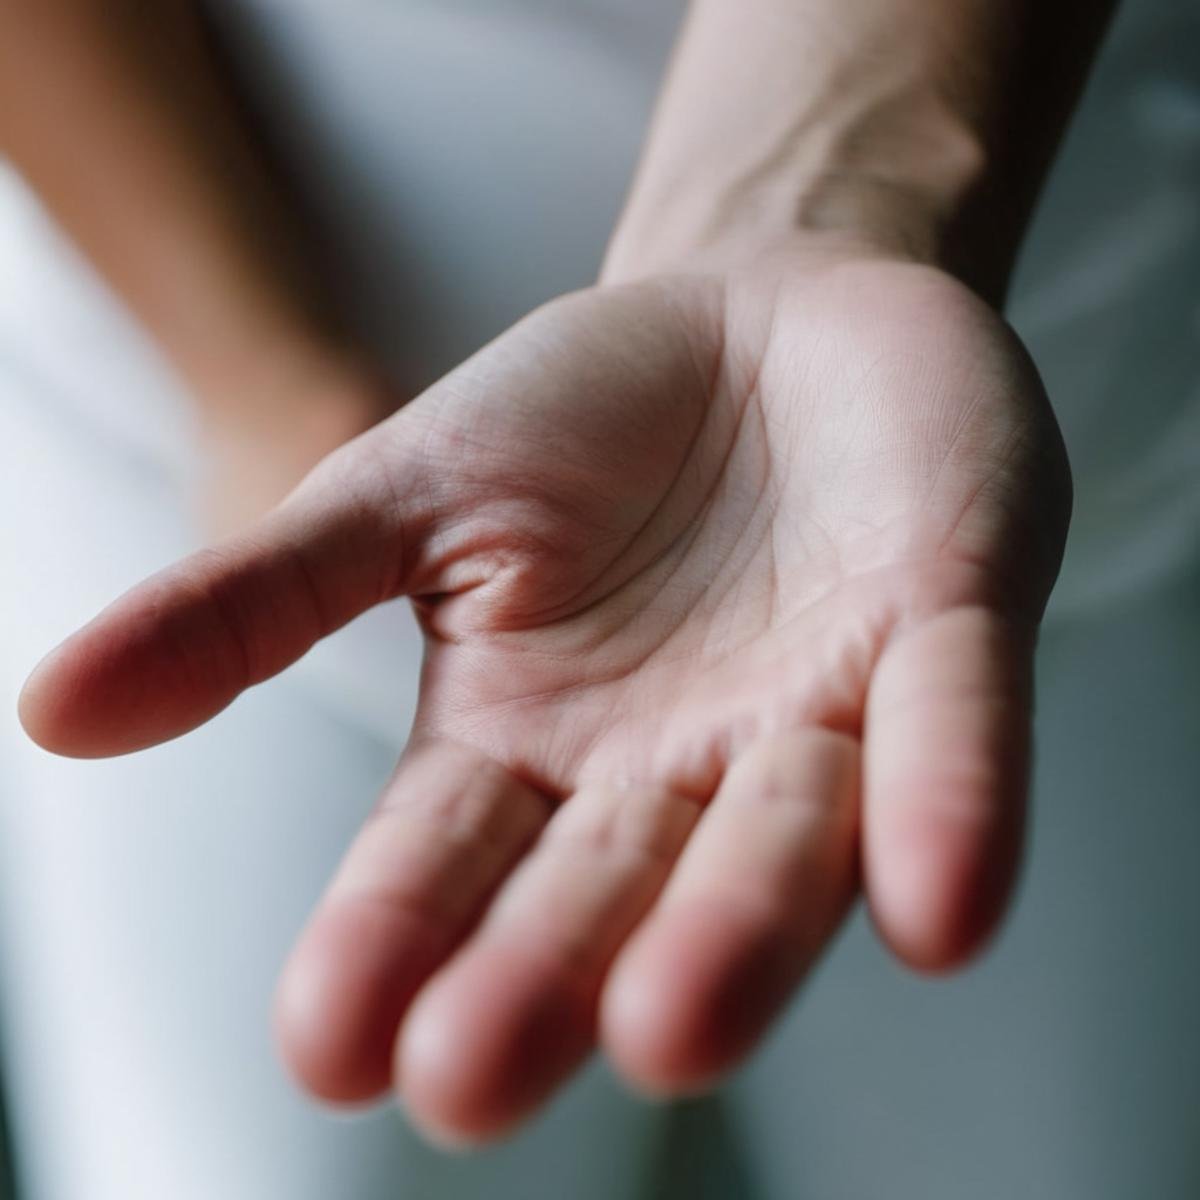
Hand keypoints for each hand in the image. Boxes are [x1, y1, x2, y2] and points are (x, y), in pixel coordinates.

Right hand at [19, 244, 1070, 1142]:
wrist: (762, 313)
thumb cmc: (582, 414)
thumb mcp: (404, 493)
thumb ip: (254, 603)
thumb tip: (54, 707)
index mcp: (531, 746)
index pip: (448, 866)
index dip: (390, 946)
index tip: (326, 1044)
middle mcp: (674, 770)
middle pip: (609, 891)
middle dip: (549, 979)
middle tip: (473, 1077)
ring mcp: (818, 713)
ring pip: (782, 843)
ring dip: (734, 932)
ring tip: (669, 1029)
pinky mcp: (943, 635)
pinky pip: (951, 732)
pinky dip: (947, 809)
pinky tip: (937, 907)